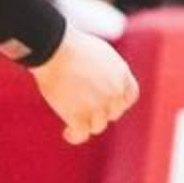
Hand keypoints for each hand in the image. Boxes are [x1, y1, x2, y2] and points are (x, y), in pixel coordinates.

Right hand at [31, 29, 139, 144]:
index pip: (130, 96)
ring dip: (87, 123)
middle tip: (83, 108)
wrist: (53, 49)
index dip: (119, 102)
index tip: (108, 104)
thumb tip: (102, 81)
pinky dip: (75, 136)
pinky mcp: (79, 115)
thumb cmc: (69, 46)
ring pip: (98, 125)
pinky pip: (81, 134)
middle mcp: (114, 91)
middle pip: (113, 112)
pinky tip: (67, 133)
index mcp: (121, 73)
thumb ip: (107, 70)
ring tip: (73, 123)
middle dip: (101, 112)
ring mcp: (98, 105)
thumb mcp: (98, 53)